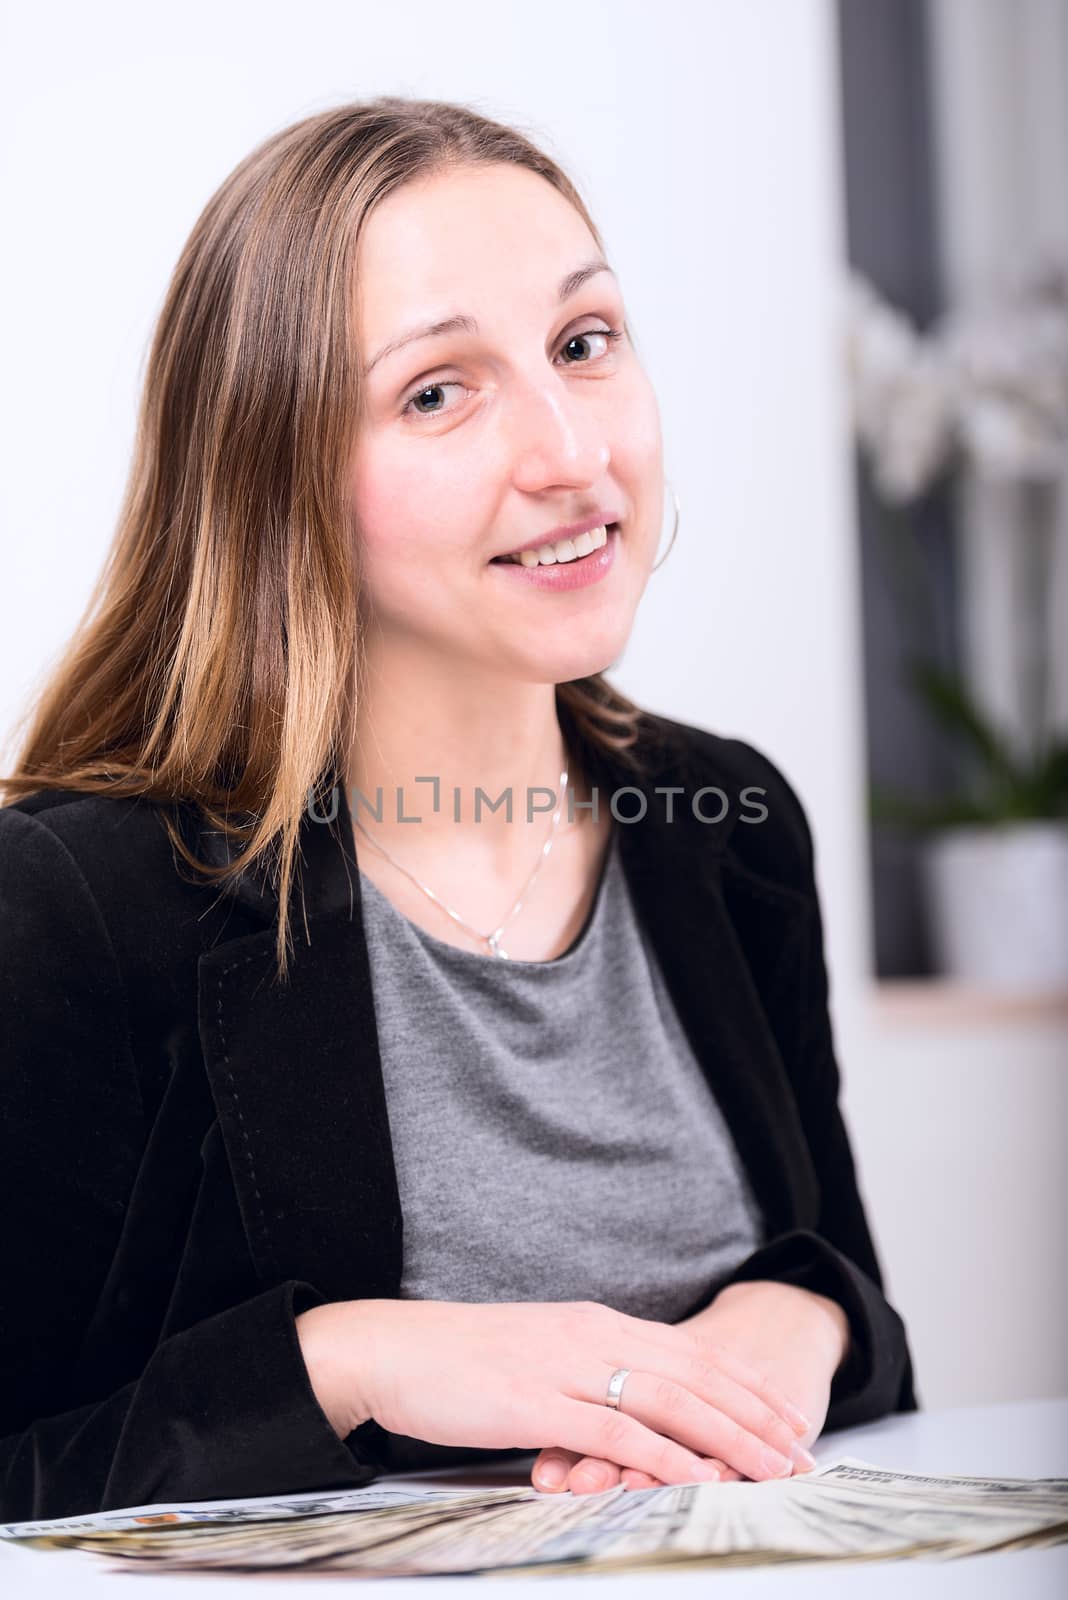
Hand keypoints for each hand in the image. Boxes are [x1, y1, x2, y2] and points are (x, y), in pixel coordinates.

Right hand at [295, 1297, 815, 1489]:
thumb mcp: (536, 1353)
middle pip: (693, 1373)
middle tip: (801, 1447)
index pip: (688, 1352)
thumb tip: (623, 1403)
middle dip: (755, 1412)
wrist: (393, 1349)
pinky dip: (666, 1453)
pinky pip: (616, 1430)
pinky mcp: (538, 1402)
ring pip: (669, 1399)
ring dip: (730, 1436)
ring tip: (774, 1467)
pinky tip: (701, 1476)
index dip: (742, 1384)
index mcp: (593, 1321)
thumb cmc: (458, 1359)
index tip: (785, 1414)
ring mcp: (566, 1366)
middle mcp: (591, 1335)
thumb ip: (582, 1370)